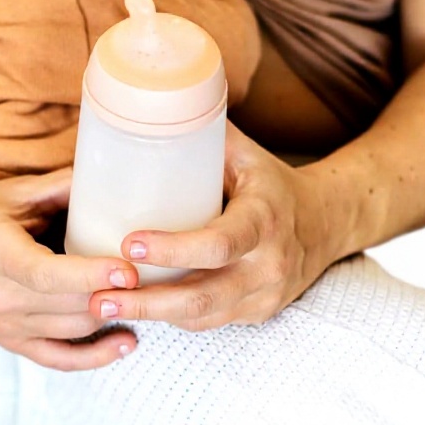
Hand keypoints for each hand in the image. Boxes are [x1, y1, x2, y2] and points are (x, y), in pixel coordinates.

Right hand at [0, 167, 139, 369]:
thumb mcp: (16, 191)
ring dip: (112, 314)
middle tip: (158, 273)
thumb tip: (114, 173)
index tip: (128, 268)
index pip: (48, 274)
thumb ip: (64, 186)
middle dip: (115, 293)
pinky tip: (127, 342)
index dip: (90, 274)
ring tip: (151, 294)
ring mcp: (4, 324)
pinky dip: (95, 356)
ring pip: (72, 328)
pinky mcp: (10, 340)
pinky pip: (58, 358)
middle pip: (68, 304)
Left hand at [87, 123, 339, 330]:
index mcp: (265, 218)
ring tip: (102, 305)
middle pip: (204, 296)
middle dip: (148, 300)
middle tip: (100, 294)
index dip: (174, 249)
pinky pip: (209, 323)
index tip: (129, 241)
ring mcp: (264, 296)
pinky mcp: (257, 314)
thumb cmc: (269, 180)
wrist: (325, 222)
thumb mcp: (246, 153)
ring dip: (150, 315)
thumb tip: (151, 101)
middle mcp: (268, 264)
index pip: (219, 243)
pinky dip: (170, 318)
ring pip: (202, 317)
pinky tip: (136, 309)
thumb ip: (202, 135)